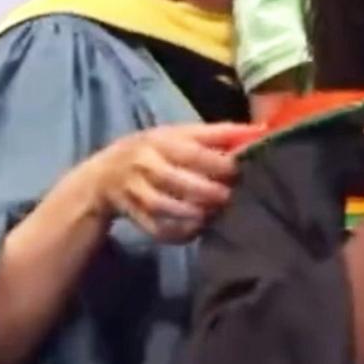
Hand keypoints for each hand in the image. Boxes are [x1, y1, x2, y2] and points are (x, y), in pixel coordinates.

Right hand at [92, 123, 259, 243]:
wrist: (102, 175)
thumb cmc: (157, 150)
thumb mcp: (181, 135)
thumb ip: (219, 134)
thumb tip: (260, 130)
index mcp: (160, 140)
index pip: (192, 152)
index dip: (219, 163)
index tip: (241, 170)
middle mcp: (144, 164)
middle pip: (176, 180)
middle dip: (207, 191)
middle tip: (229, 196)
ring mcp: (134, 191)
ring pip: (161, 205)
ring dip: (192, 213)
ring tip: (215, 214)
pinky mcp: (132, 215)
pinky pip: (154, 228)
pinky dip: (177, 233)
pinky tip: (197, 230)